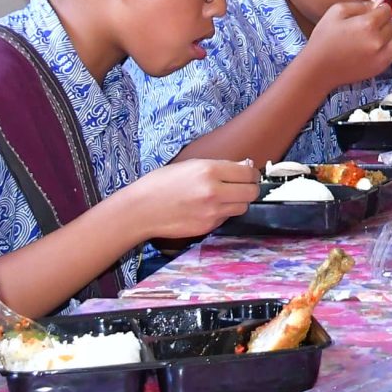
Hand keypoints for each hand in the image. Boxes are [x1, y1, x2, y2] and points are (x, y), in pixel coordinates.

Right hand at [123, 157, 260, 238]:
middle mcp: (214, 191)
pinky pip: (227, 218)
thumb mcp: (190, 165)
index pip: (248, 173)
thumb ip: (218, 166)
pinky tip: (209, 208)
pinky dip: (224, 213)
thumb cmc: (161, 183)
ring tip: (225, 197)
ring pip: (242, 207)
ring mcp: (212, 212)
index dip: (251, 173)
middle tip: (242, 186)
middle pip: (251, 192)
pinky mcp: (207, 227)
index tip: (248, 173)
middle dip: (250, 188)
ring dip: (238, 202)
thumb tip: (244, 165)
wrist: (141, 210)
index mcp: (210, 171)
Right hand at [299, 0, 391, 87]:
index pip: (386, 10)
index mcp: (367, 24)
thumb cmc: (324, 38)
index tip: (369, 13)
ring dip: (389, 33)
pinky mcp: (381, 67)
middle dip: (383, 21)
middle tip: (367, 25)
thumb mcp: (336, 12)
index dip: (378, 8)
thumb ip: (361, 4)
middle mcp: (378, 40)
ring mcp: (381, 55)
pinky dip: (389, 46)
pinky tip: (374, 47)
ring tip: (374, 35)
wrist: (319, 69)